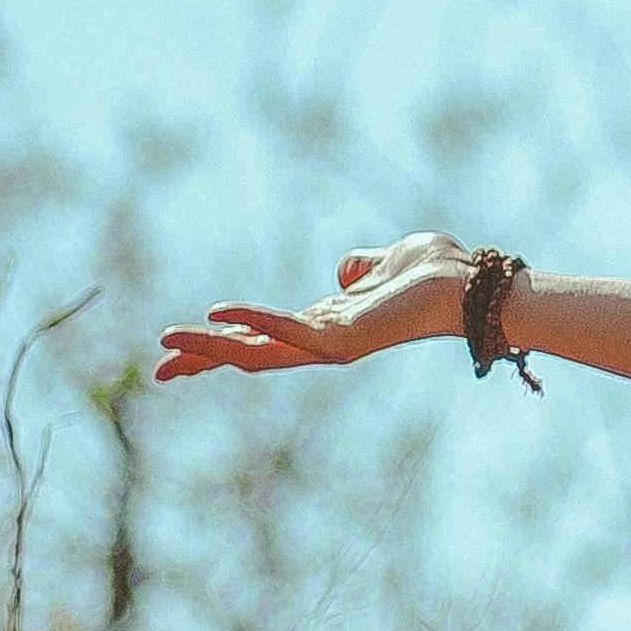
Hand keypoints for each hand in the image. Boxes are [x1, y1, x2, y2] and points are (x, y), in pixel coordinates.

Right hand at [152, 231, 473, 382]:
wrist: (469, 286)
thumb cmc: (435, 274)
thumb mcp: (386, 262)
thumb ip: (360, 268)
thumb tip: (344, 272)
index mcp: (326, 326)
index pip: (261, 339)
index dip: (221, 342)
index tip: (180, 348)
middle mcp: (322, 342)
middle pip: (249, 356)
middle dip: (203, 360)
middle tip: (161, 368)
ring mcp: (330, 346)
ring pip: (257, 354)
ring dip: (211, 347)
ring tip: (169, 342)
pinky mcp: (342, 341)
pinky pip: (287, 332)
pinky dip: (253, 321)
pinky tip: (218, 315)